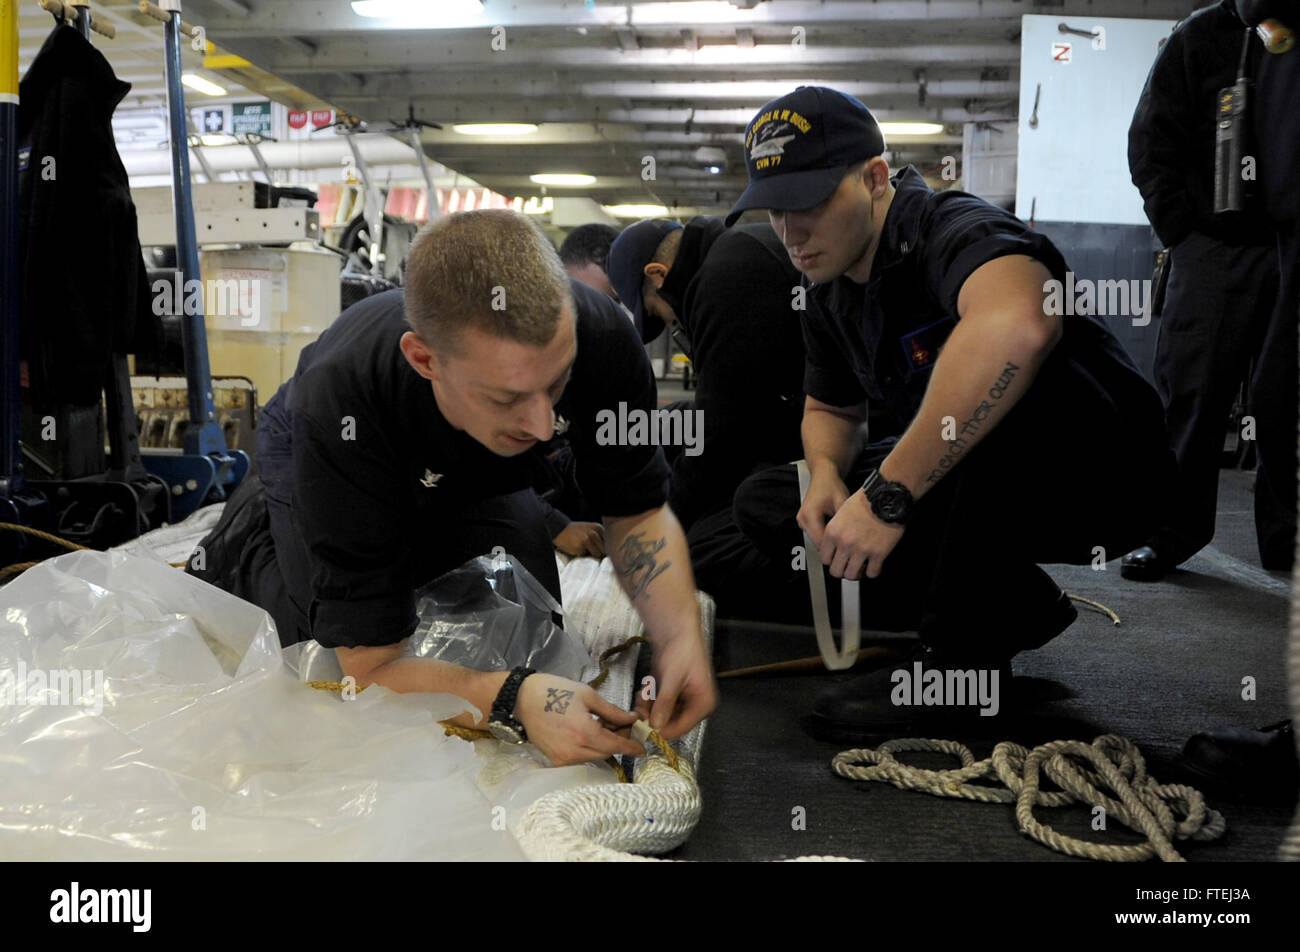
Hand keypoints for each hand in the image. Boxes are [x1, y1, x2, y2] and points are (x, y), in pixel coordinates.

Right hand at [516, 673, 643, 765]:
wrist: (522, 699)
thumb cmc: (555, 691)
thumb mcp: (588, 695)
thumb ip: (612, 711)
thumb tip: (631, 719)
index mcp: (584, 733)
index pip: (615, 746)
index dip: (631, 747)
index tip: (642, 749)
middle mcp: (574, 751)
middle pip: (606, 753)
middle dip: (617, 741)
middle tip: (619, 724)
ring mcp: (563, 758)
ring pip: (594, 757)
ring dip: (603, 745)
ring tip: (601, 725)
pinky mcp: (555, 760)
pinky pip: (580, 758)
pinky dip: (588, 748)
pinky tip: (587, 732)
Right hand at [553, 521, 605, 557]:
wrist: (561, 529)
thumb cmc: (577, 531)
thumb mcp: (590, 529)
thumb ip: (600, 537)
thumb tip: (609, 551)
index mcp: (598, 528)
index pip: (609, 542)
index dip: (606, 548)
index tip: (601, 549)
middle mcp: (594, 533)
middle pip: (605, 550)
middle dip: (600, 552)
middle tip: (592, 549)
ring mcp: (587, 540)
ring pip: (597, 554)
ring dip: (592, 554)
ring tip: (584, 547)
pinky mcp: (580, 547)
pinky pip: (586, 555)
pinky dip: (582, 553)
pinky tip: (576, 547)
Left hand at [634, 630, 716, 740]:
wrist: (676, 630)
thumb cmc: (681, 650)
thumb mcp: (672, 679)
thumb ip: (665, 703)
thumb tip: (656, 726)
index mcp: (704, 704)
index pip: (682, 728)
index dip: (662, 730)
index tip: (643, 729)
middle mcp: (695, 705)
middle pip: (671, 723)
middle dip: (653, 716)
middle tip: (639, 708)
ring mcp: (684, 700)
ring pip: (662, 714)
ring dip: (649, 707)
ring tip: (642, 694)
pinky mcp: (673, 693)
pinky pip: (659, 704)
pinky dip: (650, 700)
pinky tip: (646, 689)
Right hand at [796, 468, 849, 549]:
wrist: (822, 476)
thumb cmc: (831, 485)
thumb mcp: (842, 503)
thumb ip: (845, 522)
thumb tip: (854, 538)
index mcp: (810, 514)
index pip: (821, 542)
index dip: (835, 550)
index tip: (848, 553)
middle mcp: (803, 519)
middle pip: (818, 543)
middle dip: (833, 548)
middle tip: (849, 550)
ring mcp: (802, 521)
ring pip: (816, 541)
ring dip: (829, 543)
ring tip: (844, 541)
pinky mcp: (804, 521)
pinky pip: (815, 534)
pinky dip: (826, 536)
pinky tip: (837, 534)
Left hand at [819, 490, 904, 578]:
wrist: (886, 497)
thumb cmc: (866, 500)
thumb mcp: (841, 512)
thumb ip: (836, 530)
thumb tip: (835, 544)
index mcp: (833, 533)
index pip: (825, 558)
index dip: (831, 560)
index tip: (836, 560)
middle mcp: (845, 543)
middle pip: (836, 571)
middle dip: (841, 570)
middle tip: (847, 567)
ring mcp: (862, 550)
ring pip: (852, 575)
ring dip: (856, 573)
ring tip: (860, 568)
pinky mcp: (879, 554)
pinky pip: (872, 573)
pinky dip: (873, 571)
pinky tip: (874, 566)